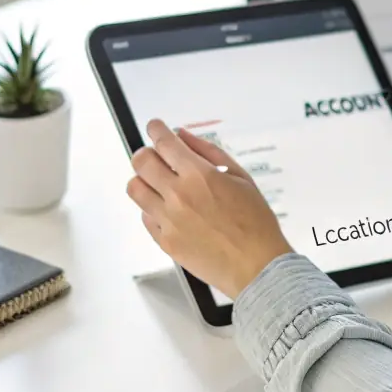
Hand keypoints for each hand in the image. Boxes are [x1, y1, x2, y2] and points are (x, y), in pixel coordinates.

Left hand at [126, 120, 292, 299]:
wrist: (256, 265)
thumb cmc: (255, 222)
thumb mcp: (241, 177)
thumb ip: (209, 152)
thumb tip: (184, 136)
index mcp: (199, 175)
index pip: (164, 143)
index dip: (156, 129)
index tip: (155, 126)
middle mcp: (178, 195)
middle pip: (141, 162)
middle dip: (146, 153)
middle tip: (155, 155)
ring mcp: (168, 220)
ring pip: (135, 189)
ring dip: (144, 180)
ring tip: (159, 184)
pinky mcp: (165, 241)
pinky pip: (145, 217)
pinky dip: (153, 209)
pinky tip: (170, 210)